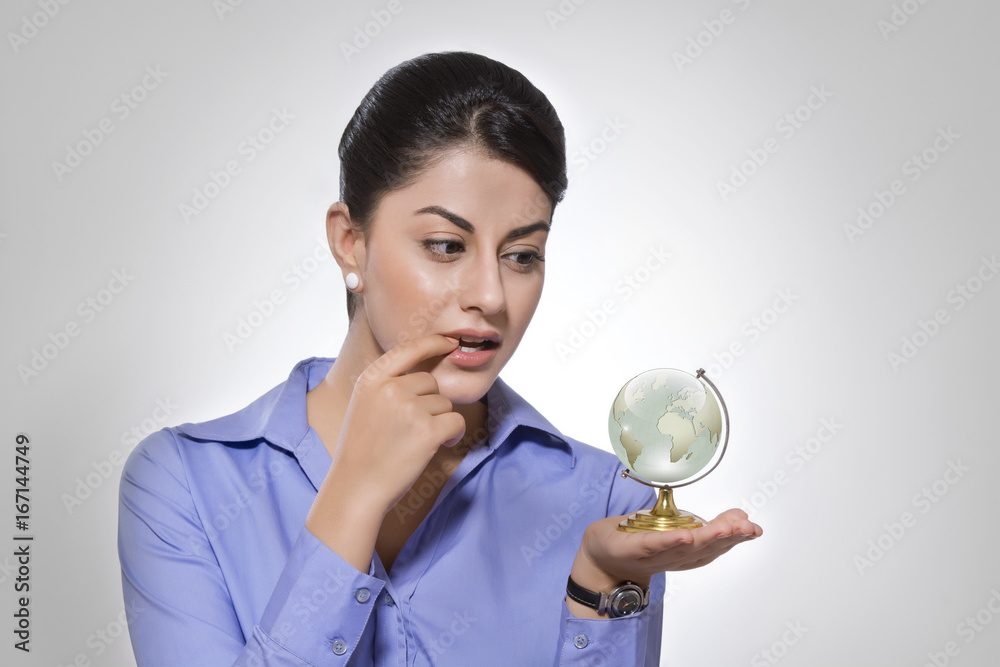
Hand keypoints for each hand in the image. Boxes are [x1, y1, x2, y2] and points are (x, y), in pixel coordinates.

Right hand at [331, 333, 465, 514]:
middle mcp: (390, 388)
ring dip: (439, 421)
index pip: (409, 349)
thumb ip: (386, 385)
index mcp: (371, 379)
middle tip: (411, 429)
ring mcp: (409, 408)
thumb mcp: (363, 405)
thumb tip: (423, 372)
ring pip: (444, 403)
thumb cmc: (361, 451)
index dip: (433, 343)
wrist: (356, 487)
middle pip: (431, 381)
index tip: (450, 342)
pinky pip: (456, 421)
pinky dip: (454, 434)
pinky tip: (440, 445)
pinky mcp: (427, 430)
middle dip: (430, 403)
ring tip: (417, 441)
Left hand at [566, 509, 761, 616]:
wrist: (600, 558)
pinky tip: (683, 536)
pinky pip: (652, 546)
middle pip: (704, 548)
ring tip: (726, 528)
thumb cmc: (638, 540)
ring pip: (684, 548)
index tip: (754, 528)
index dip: (736, 538)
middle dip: (728, 538)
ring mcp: (653, 555)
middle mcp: (674, 557)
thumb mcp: (677, 528)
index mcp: (686, 552)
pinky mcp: (632, 549)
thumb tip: (739, 515)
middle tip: (748, 528)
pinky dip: (669, 542)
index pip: (715, 545)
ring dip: (706, 538)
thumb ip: (706, 524)